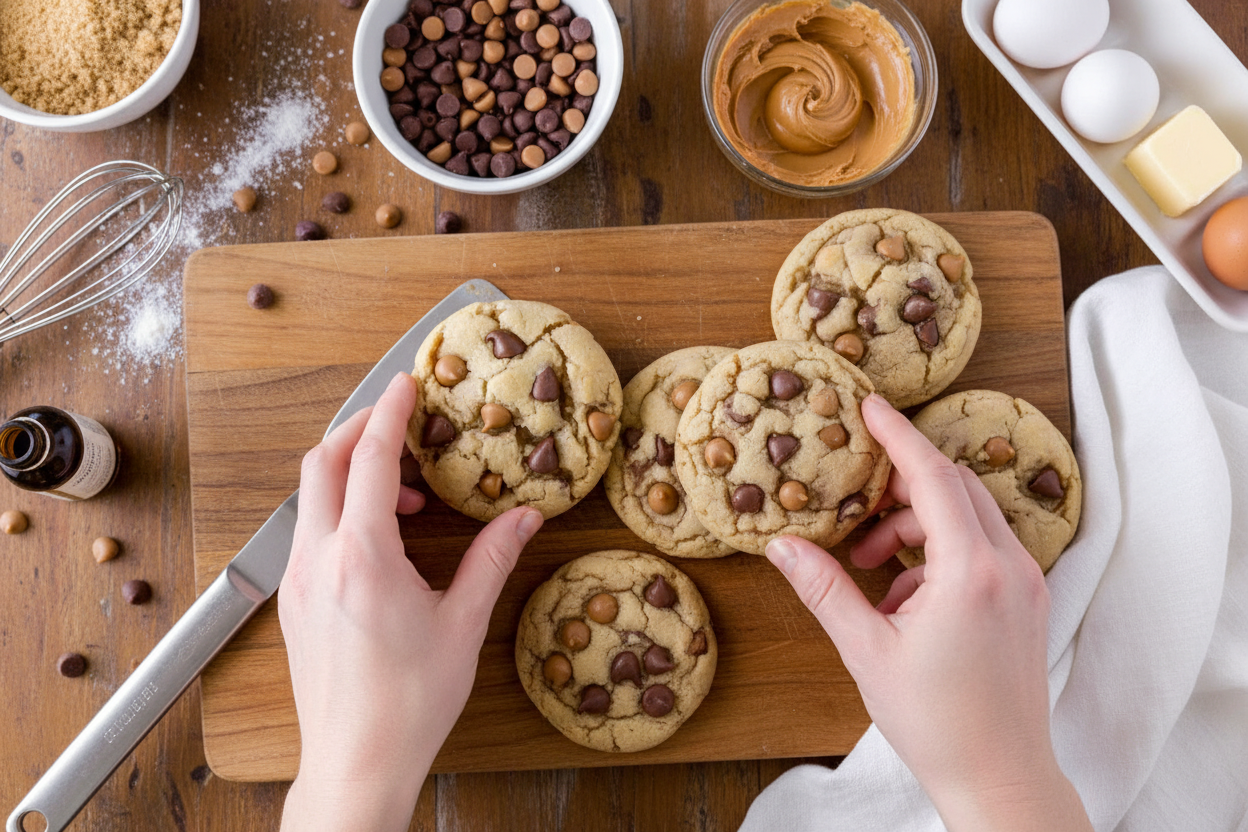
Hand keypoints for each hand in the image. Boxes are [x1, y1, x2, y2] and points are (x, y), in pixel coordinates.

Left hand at [278, 373, 543, 831]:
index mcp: (361, 558)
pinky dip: (341, 510)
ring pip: (310, 496)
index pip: (366, 457)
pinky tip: (382, 536)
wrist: (357, 762)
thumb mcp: (463, 624)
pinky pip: (310, 530)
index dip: (389, 412)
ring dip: (350, 473)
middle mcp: (317, 561)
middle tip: (401, 420)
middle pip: (319, 461)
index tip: (407, 383)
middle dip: (357, 428)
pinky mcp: (292, 600)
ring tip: (404, 492)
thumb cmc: (407, 704)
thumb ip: (492, 558)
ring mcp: (296, 580)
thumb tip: (524, 516)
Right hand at [765, 394, 1089, 831]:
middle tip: (855, 503)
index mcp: (972, 572)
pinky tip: (902, 594)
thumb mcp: (866, 650)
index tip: (868, 406)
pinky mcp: (1026, 600)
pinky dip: (938, 552)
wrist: (1000, 777)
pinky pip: (980, 547)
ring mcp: (1025, 583)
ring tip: (870, 564)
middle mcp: (1009, 566)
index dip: (897, 435)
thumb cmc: (937, 722)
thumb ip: (824, 589)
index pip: (934, 476)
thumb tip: (781, 546)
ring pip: (968, 515)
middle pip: (954, 487)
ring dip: (915, 523)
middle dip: (900, 486)